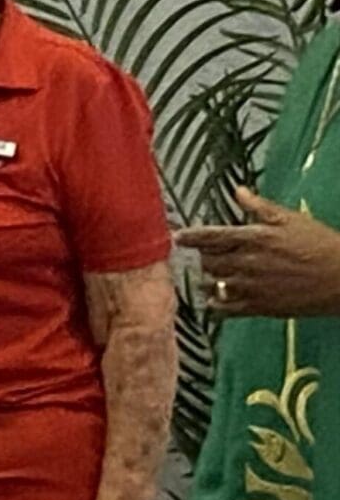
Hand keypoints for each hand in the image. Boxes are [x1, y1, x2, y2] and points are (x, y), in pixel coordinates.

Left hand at [178, 189, 339, 318]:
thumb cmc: (321, 245)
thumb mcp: (291, 219)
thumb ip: (260, 207)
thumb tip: (239, 191)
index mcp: (254, 238)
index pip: (210, 236)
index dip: (190, 236)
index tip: (179, 237)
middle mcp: (247, 262)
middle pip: (208, 260)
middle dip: (203, 256)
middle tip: (204, 255)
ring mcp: (251, 287)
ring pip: (212, 284)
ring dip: (208, 279)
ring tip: (211, 276)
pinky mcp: (259, 307)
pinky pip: (224, 308)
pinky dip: (216, 303)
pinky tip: (217, 298)